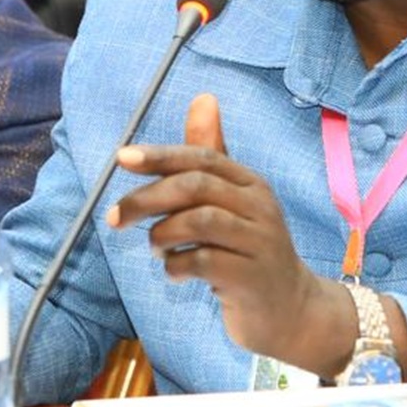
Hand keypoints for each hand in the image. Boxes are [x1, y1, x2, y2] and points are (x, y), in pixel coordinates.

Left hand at [106, 93, 352, 374]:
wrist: (290, 309)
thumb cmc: (249, 249)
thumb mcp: (233, 200)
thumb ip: (211, 154)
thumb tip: (203, 98)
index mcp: (250, 183)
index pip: (202, 158)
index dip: (161, 156)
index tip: (122, 158)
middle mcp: (259, 207)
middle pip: (196, 186)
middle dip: (148, 198)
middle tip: (116, 217)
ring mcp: (258, 243)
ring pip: (198, 222)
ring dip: (162, 234)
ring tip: (155, 248)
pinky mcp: (250, 279)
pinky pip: (201, 262)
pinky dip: (175, 266)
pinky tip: (173, 272)